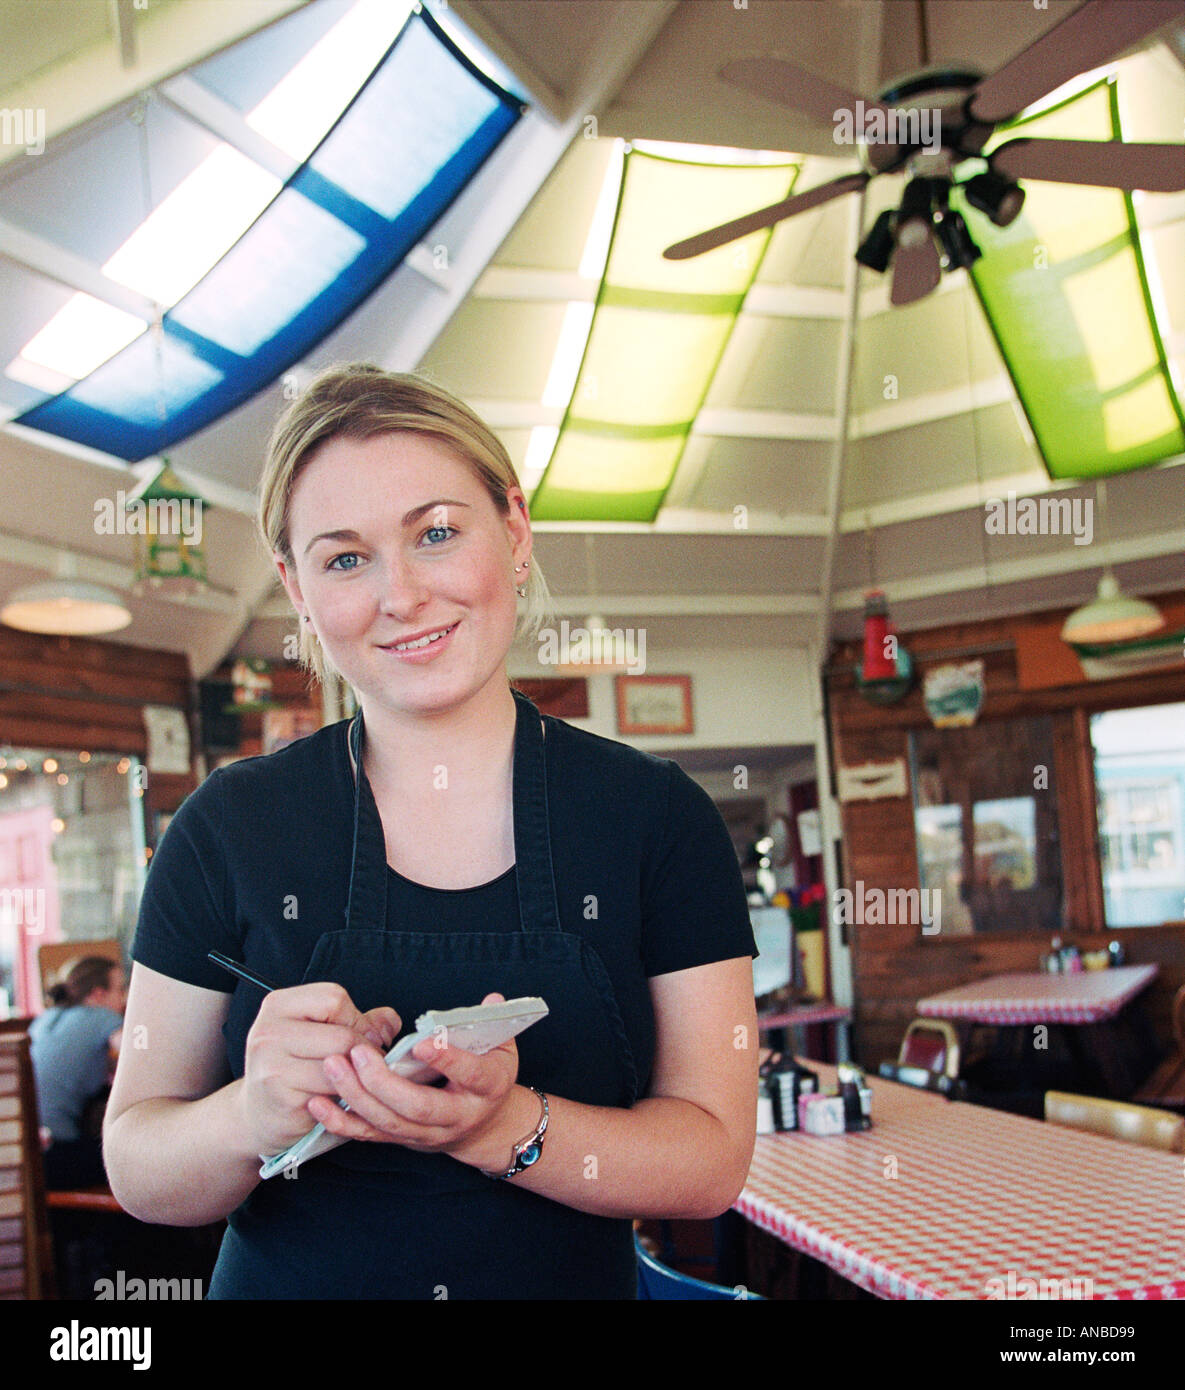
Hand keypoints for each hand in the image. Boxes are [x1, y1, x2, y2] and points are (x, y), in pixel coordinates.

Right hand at [240, 982, 399, 1156]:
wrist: (261, 1115)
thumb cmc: (296, 1069)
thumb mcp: (322, 1034)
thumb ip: (360, 1021)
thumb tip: (391, 1022)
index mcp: (278, 1005)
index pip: (334, 998)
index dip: (356, 1019)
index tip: (360, 1036)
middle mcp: (268, 1031)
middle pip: (342, 1035)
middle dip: (361, 1053)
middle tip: (362, 1065)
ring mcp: (271, 1065)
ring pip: (340, 1066)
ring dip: (354, 1078)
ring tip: (349, 1081)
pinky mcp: (281, 1096)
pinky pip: (331, 1094)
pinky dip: (342, 1098)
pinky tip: (334, 1100)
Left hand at [308, 992, 522, 1163]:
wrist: (485, 1126)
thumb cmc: (490, 1075)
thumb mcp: (502, 1048)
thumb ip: (493, 1022)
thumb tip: (492, 999)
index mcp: (487, 1088)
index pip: (469, 1075)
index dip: (447, 1060)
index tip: (420, 1043)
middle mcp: (456, 1116)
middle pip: (418, 1105)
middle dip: (384, 1082)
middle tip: (357, 1052)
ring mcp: (427, 1133)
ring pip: (389, 1122)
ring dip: (357, 1097)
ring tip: (332, 1066)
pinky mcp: (404, 1140)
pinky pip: (370, 1135)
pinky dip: (342, 1123)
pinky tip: (318, 1105)